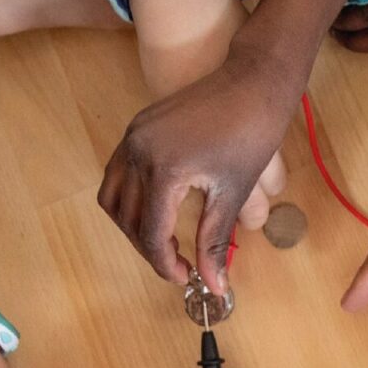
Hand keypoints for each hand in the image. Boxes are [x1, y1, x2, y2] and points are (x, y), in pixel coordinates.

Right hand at [97, 50, 289, 287]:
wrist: (253, 82)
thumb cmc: (251, 134)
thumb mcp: (233, 193)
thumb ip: (215, 241)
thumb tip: (213, 284)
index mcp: (163, 170)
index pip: (151, 233)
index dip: (165, 263)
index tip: (186, 276)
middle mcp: (138, 151)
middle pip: (128, 219)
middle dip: (149, 248)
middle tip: (178, 263)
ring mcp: (133, 136)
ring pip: (113, 197)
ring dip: (133, 226)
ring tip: (164, 241)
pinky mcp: (137, 127)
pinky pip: (118, 172)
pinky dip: (130, 199)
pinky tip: (157, 211)